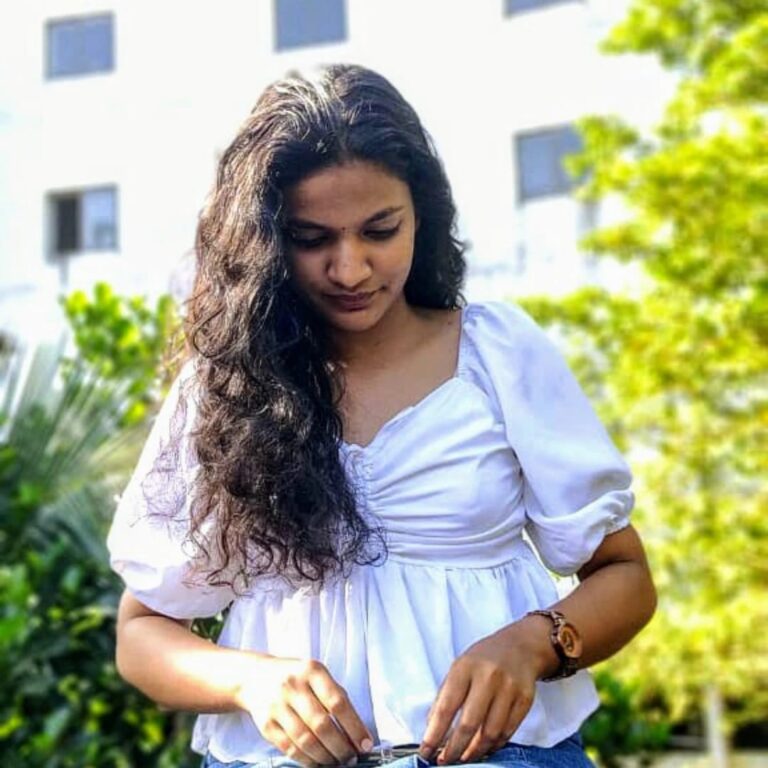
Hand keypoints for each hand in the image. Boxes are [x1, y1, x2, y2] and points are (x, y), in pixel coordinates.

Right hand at [236, 655, 373, 766]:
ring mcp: (277, 705)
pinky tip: (317, 762)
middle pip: (321, 724)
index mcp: (312, 670)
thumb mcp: (316, 674)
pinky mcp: (266, 724)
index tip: (365, 744)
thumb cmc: (295, 677)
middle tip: (351, 758)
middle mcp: (293, 686)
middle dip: (341, 746)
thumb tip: (357, 731)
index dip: (354, 727)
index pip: (337, 702)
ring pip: (305, 740)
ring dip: (325, 756)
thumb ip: (335, 696)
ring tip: (336, 762)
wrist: (254, 676)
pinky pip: (289, 748)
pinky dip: (306, 760)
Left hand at [419, 619, 555, 763]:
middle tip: (444, 761)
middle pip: (469, 724)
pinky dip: (494, 745)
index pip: (446, 706)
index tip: (425, 751)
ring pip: (490, 733)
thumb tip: (432, 728)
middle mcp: (488, 677)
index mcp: (465, 667)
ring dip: (474, 752)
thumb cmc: (483, 659)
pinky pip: (507, 732)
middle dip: (454, 749)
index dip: (434, 733)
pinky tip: (483, 748)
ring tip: (463, 758)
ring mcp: (509, 689)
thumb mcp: (459, 667)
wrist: (520, 646)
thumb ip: (445, 695)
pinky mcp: (525, 700)